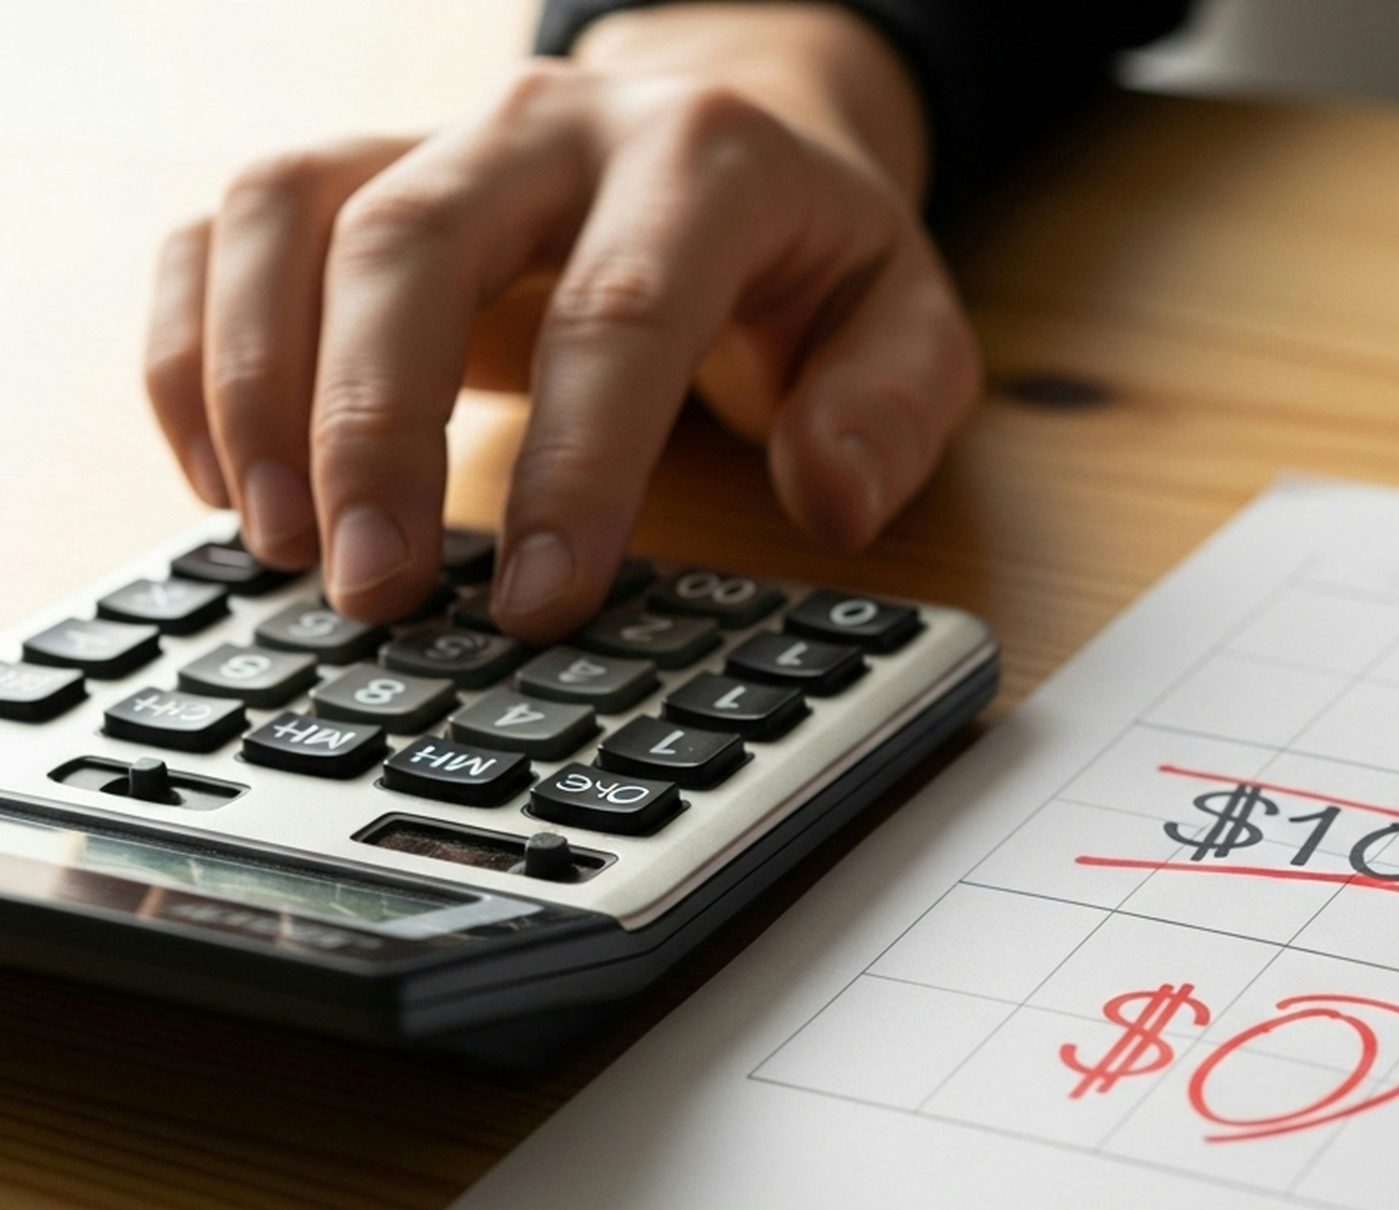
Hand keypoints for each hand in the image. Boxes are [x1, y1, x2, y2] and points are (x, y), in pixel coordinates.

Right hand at [142, 8, 978, 638]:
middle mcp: (550, 124)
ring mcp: (436, 135)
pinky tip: (221, 481)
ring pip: (293, 212)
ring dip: (256, 383)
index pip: (622, 308)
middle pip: (417, 241)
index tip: (536, 600)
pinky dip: (194, 350)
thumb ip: (890, 411)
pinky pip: (225, 229)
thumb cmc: (811, 258)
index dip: (575, 464)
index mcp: (703, 157)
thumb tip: (830, 497)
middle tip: (370, 590)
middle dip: (375, 427)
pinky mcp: (353, 171)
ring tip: (278, 545)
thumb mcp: (907, 325)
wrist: (740, 132)